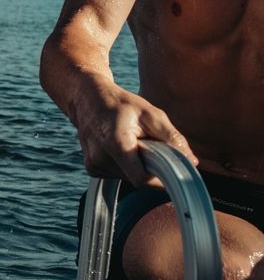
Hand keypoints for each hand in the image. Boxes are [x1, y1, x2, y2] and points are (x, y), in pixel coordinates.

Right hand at [75, 83, 197, 186]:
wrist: (87, 100)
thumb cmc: (121, 104)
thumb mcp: (151, 113)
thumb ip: (172, 138)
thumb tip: (191, 162)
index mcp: (116, 144)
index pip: (142, 179)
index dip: (160, 178)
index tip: (170, 167)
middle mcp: (100, 158)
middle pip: (136, 178)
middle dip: (149, 167)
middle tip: (150, 145)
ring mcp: (93, 165)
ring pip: (127, 178)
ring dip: (137, 166)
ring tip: (133, 143)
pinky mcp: (91, 168)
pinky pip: (117, 175)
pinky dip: (125, 166)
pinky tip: (121, 148)